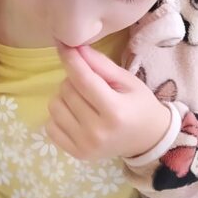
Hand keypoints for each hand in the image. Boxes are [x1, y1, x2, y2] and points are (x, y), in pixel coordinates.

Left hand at [47, 44, 171, 160]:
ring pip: (54, 106)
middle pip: (66, 90)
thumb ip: (101, 64)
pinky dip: (59, 115)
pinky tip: (75, 115)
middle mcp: (97, 131)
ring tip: (82, 99)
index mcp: (115, 111)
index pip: (83, 80)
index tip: (62, 44)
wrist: (147, 139)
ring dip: (64, 96)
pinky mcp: (76, 153)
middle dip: (73, 79)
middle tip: (89, 83)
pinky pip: (50, 126)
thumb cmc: (139, 105)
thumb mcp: (128, 80)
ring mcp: (84, 145)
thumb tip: (76, 48)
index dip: (71, 59)